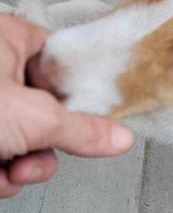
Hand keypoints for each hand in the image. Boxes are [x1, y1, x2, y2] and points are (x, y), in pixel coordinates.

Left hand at [0, 15, 132, 197]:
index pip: (63, 61)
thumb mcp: (35, 119)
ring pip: (26, 139)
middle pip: (48, 108)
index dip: (80, 90)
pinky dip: (2, 172)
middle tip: (38, 149)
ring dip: (26, 165)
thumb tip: (120, 137)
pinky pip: (4, 155)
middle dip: (46, 145)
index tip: (94, 113)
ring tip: (11, 169)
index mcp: (8, 40)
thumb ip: (83, 130)